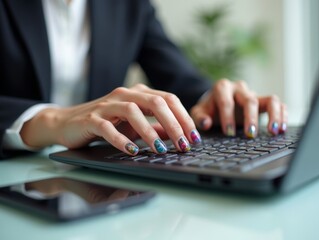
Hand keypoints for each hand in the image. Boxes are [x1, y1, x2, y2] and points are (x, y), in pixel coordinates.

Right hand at [20, 84, 201, 154]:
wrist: (68, 122)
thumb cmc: (106, 124)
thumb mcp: (135, 126)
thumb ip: (156, 128)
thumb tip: (180, 135)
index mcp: (138, 93)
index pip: (169, 99)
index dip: (184, 118)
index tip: (194, 137)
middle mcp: (125, 94)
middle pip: (156, 102)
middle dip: (174, 124)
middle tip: (184, 144)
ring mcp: (107, 105)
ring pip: (133, 112)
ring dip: (150, 132)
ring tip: (161, 149)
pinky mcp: (91, 119)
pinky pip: (108, 128)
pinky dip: (121, 140)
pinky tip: (131, 151)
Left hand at [190, 79, 287, 137]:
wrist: (216, 102)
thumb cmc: (208, 109)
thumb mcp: (199, 112)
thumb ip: (199, 117)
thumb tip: (205, 123)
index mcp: (222, 88)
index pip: (226, 102)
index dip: (227, 117)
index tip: (228, 133)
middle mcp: (240, 88)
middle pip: (249, 100)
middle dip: (250, 118)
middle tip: (250, 135)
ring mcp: (254, 94)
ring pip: (270, 99)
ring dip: (274, 115)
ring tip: (274, 132)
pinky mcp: (264, 101)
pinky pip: (279, 104)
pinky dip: (282, 115)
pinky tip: (282, 129)